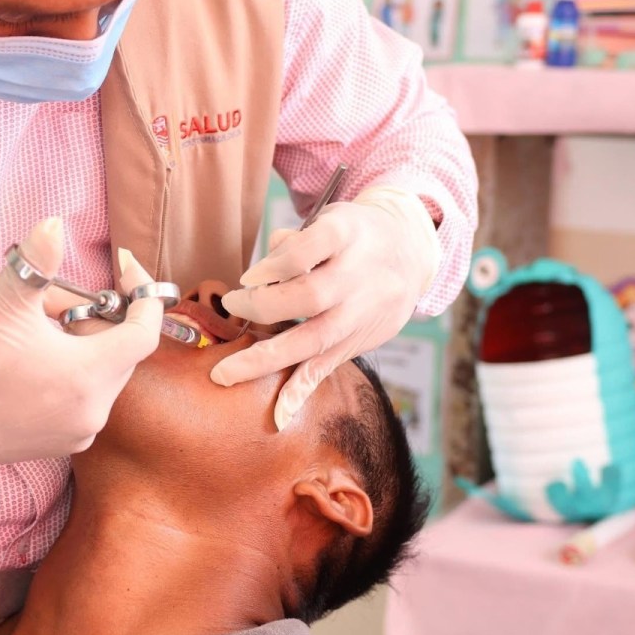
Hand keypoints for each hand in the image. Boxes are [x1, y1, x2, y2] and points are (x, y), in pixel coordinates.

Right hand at [0, 218, 163, 473]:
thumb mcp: (1, 301)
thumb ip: (37, 259)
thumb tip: (55, 225)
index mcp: (88, 377)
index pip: (145, 332)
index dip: (141, 292)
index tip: (122, 265)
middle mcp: (91, 412)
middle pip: (118, 350)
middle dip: (92, 316)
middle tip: (49, 298)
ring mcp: (74, 433)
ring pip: (98, 373)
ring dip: (77, 344)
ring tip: (31, 328)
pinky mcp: (55, 444)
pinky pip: (79, 397)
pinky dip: (67, 372)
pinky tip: (28, 360)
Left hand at [210, 187, 439, 428]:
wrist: (409, 254)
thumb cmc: (354, 236)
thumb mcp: (330, 219)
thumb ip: (292, 242)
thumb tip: (259, 278)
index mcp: (347, 235)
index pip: (308, 249)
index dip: (275, 265)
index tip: (249, 277)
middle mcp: (357, 276)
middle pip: (310, 296)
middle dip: (263, 306)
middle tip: (232, 303)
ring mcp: (359, 313)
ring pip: (314, 339)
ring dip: (265, 358)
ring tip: (225, 374)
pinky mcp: (357, 341)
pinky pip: (326, 368)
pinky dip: (300, 392)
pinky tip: (278, 415)